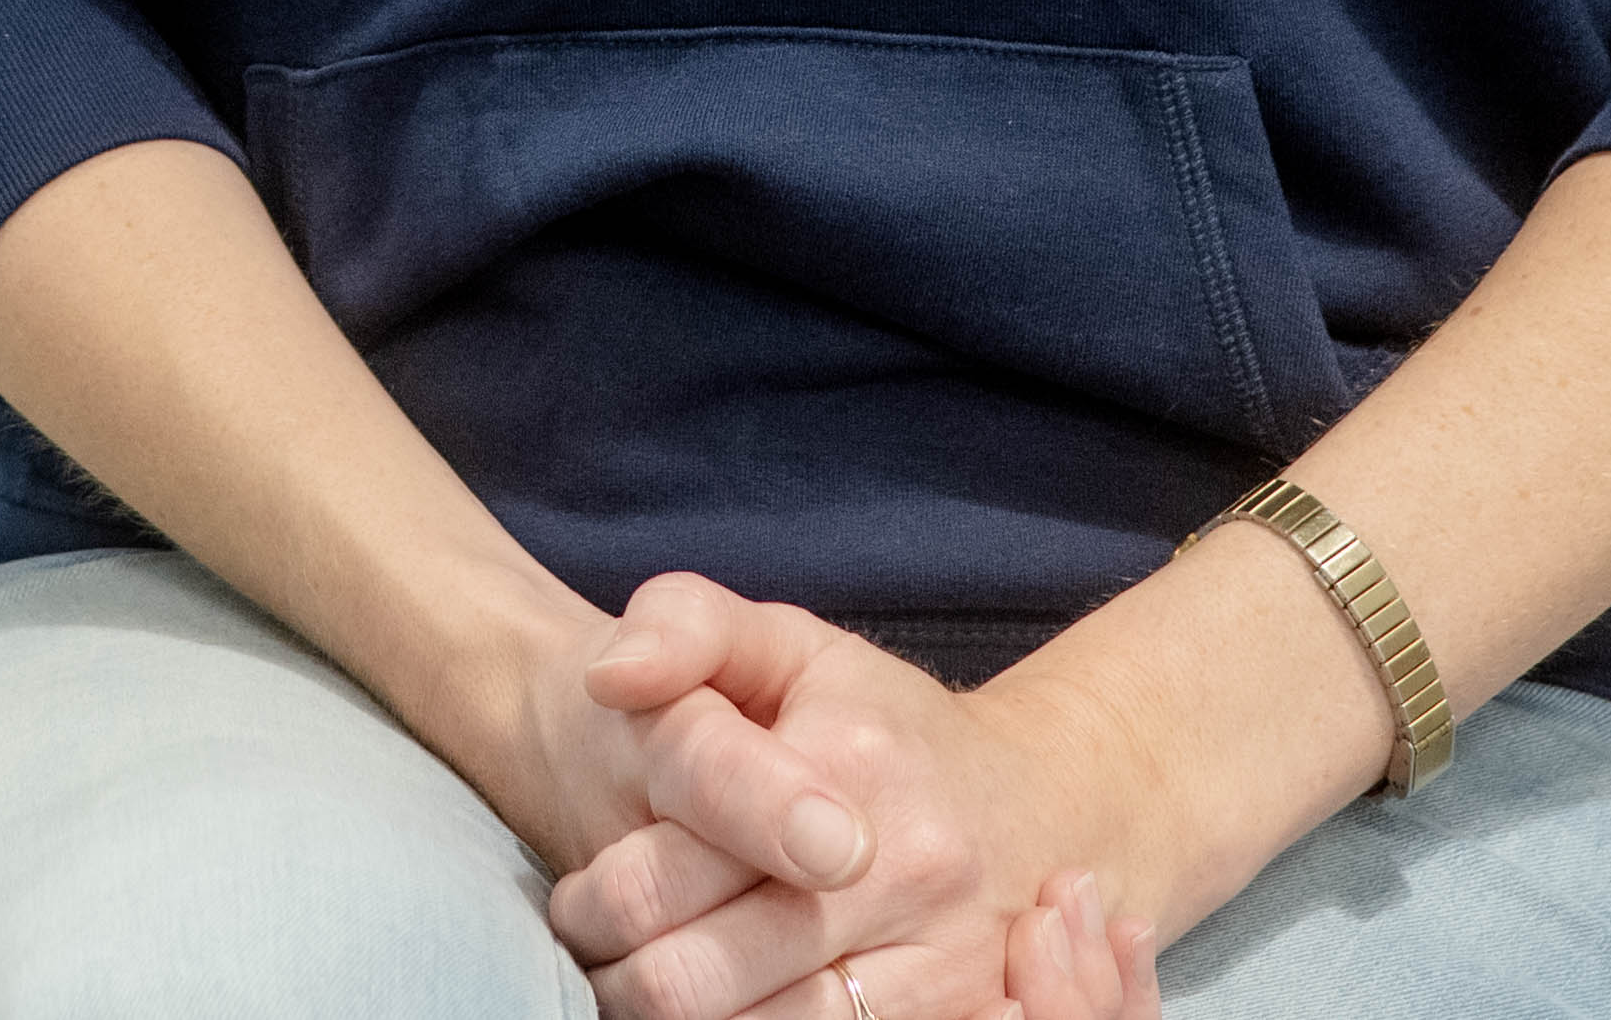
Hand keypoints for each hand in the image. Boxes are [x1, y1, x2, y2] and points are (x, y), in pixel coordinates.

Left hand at [538, 575, 1169, 1019]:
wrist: (1031, 804)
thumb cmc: (873, 723)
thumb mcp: (784, 645)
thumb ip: (684, 629)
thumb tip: (608, 677)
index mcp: (847, 760)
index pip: (669, 870)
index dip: (597, 902)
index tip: (578, 901)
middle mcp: (904, 867)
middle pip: (691, 979)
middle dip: (620, 974)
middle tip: (602, 954)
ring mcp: (938, 961)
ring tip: (653, 981)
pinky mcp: (956, 1016)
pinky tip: (730, 1003)